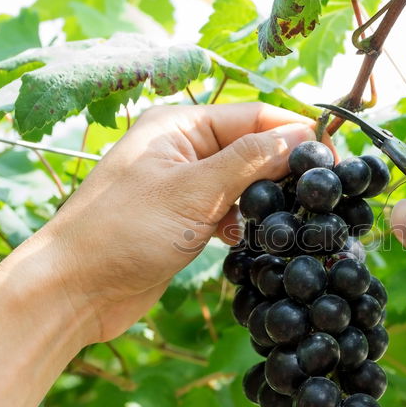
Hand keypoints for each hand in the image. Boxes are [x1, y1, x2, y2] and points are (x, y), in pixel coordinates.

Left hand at [18, 103, 314, 344]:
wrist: (73, 291)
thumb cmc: (123, 232)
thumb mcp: (195, 191)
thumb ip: (250, 161)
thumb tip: (300, 136)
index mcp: (178, 126)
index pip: (251, 115)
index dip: (293, 131)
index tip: (332, 155)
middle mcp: (180, 150)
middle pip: (249, 147)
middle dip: (284, 167)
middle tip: (323, 193)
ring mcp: (180, 187)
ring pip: (241, 183)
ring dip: (266, 199)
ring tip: (297, 219)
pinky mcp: (181, 222)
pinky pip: (227, 212)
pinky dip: (246, 223)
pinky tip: (260, 241)